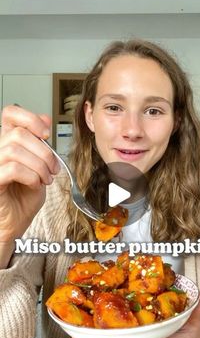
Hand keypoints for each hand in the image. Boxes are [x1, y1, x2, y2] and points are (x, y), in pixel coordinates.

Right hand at [0, 105, 59, 242]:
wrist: (15, 223)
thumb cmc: (23, 198)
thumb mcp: (39, 166)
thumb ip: (40, 144)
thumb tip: (45, 118)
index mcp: (7, 142)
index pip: (11, 113)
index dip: (31, 119)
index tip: (46, 135)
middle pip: (19, 133)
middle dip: (44, 152)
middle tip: (54, 169)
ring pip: (16, 150)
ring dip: (39, 166)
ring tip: (46, 179)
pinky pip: (12, 169)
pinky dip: (31, 176)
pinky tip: (35, 184)